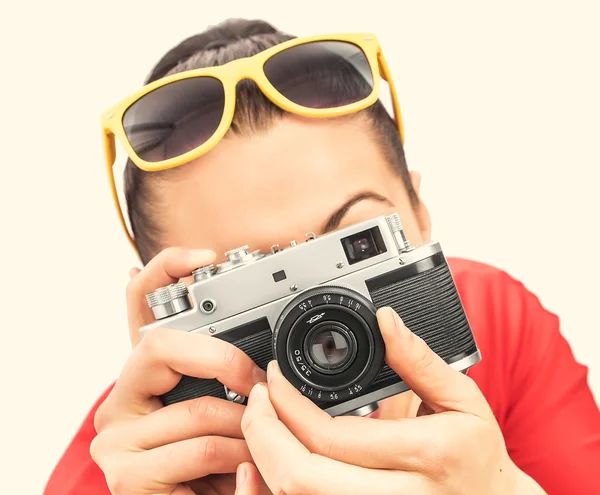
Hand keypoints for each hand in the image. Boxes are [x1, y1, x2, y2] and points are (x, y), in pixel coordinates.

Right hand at [90, 247, 267, 494]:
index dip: (164, 269)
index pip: (138, 303)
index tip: (204, 257)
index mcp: (146, 375)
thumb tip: (265, 365)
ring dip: (247, 429)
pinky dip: (240, 459)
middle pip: (158, 343)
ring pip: (199, 408)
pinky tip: (246, 469)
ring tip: (261, 444)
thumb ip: (232, 385)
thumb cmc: (210, 465)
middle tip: (257, 382)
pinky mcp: (127, 474)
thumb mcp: (228, 415)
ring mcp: (118, 436)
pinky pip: (202, 448)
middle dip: (223, 360)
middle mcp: (122, 397)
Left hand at [238, 307, 546, 494]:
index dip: (287, 404)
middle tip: (256, 401)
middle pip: (301, 477)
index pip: (332, 435)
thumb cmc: (476, 454)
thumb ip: (419, 360)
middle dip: (262, 434)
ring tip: (263, 423)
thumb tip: (386, 320)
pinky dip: (276, 486)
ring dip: (264, 460)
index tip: (274, 378)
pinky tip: (272, 461)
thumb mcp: (462, 398)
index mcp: (425, 454)